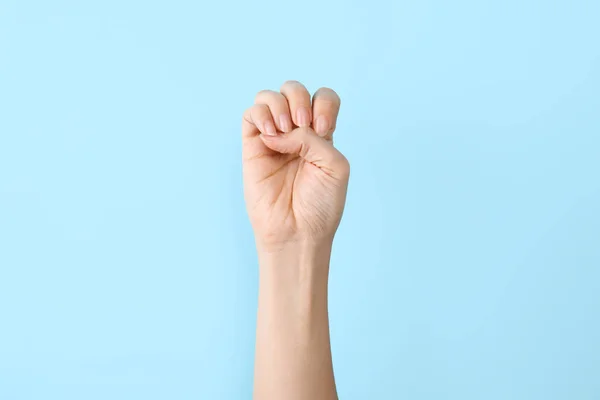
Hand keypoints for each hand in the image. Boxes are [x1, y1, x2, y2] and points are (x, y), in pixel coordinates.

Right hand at [242, 81, 349, 250]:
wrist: (298, 231)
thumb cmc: (320, 204)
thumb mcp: (335, 165)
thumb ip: (314, 138)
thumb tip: (280, 130)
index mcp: (321, 135)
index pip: (323, 98)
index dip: (323, 104)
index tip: (324, 129)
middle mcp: (296, 134)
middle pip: (294, 90)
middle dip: (300, 100)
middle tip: (304, 125)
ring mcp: (273, 139)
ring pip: (269, 97)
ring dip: (280, 105)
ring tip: (285, 130)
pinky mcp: (252, 148)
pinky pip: (250, 115)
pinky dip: (261, 115)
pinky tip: (272, 135)